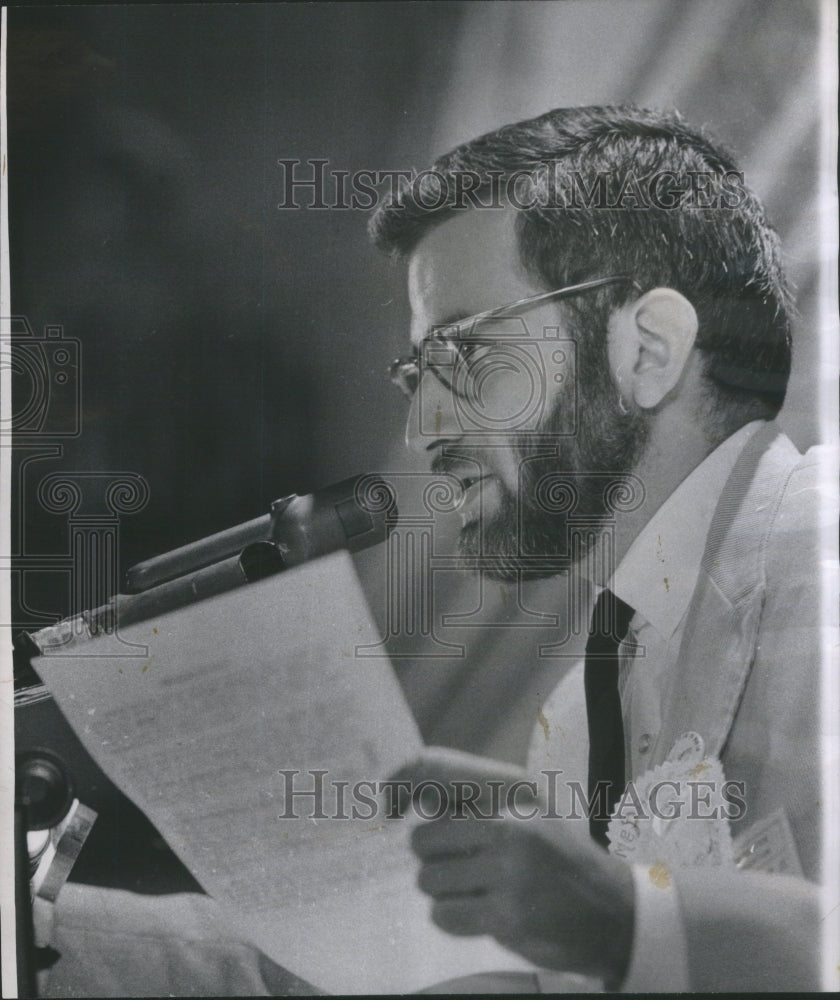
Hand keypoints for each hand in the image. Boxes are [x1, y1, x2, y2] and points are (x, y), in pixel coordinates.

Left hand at [395, 747, 635, 984]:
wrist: (617, 913)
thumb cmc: (563, 860)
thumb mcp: (529, 813)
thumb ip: (476, 803)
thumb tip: (414, 797)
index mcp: (515, 793)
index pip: (436, 769)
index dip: (401, 783)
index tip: (386, 802)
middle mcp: (512, 825)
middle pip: (423, 838)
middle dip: (432, 857)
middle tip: (458, 865)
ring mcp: (511, 871)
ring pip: (431, 879)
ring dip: (444, 890)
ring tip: (477, 890)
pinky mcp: (509, 915)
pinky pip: (445, 914)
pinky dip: (451, 916)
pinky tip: (478, 912)